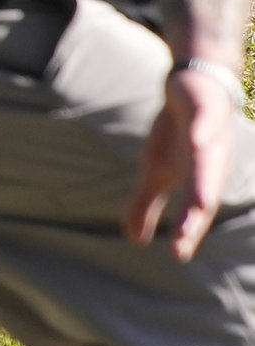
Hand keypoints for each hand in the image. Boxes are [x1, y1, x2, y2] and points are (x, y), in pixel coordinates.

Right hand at [129, 64, 244, 259]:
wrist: (195, 90)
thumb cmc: (179, 136)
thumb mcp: (156, 171)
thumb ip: (146, 205)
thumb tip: (134, 240)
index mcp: (198, 181)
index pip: (193, 212)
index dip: (187, 232)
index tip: (176, 255)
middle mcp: (209, 164)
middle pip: (204, 193)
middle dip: (196, 216)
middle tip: (184, 238)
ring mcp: (210, 136)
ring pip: (208, 161)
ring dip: (204, 182)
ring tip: (199, 203)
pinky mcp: (205, 109)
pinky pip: (206, 121)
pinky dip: (204, 131)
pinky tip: (197, 141)